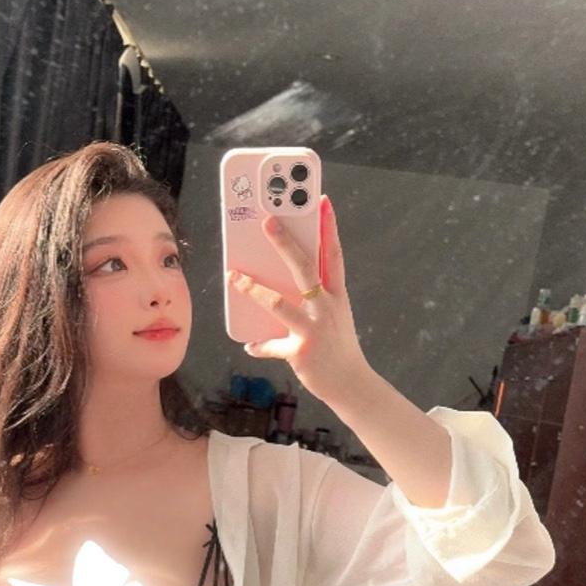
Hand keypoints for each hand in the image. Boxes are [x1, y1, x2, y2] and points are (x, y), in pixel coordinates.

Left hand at [226, 194, 370, 404]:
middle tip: (267, 220)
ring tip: (234, 276)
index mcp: (336, 295)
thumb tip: (283, 281)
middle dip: (285, 243)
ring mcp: (314, 329)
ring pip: (280, 303)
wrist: (351, 384)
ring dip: (254, 289)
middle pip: (305, 268)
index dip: (328, 227)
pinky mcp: (301, 352)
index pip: (333, 254)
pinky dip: (259, 345)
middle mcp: (327, 308)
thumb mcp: (333, 315)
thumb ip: (314, 297)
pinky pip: (272, 346)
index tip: (321, 201)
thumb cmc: (338, 346)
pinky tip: (249, 344)